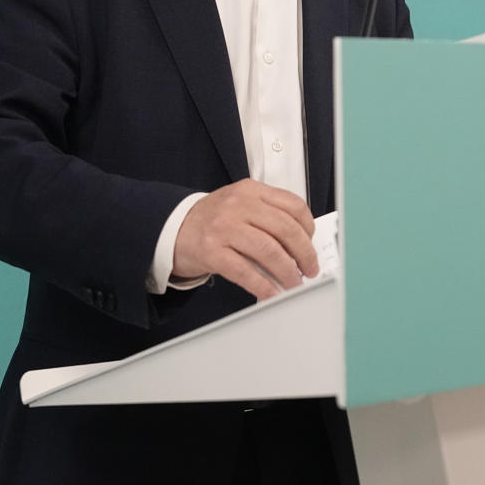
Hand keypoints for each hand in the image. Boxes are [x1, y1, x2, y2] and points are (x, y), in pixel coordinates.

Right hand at [172, 179, 317, 300]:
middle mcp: (238, 205)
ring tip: (294, 284)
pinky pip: (245, 271)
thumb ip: (268, 216)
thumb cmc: (212, 220)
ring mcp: (224, 227)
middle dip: (304, 253)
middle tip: (310, 269)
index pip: (292, 205)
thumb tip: (302, 245)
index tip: (312, 244)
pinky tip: (272, 294)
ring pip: (268, 251)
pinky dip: (263, 286)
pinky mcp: (211, 251)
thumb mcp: (240, 205)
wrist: (171, 228)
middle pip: (285, 229)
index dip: (308, 228)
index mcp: (251, 191)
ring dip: (287, 272)